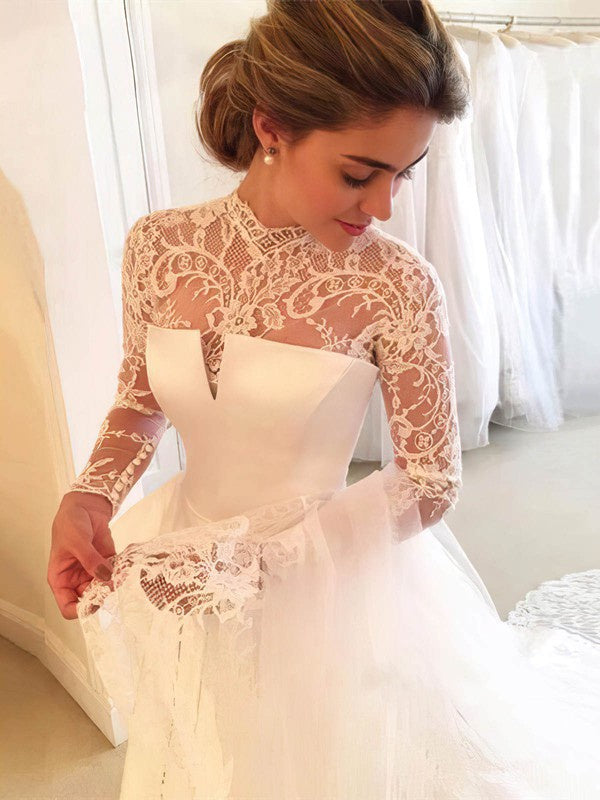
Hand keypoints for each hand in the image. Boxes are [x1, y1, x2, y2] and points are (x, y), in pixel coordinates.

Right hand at [48, 492, 116, 619]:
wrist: (85, 506)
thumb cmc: (71, 523)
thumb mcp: (77, 542)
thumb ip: (91, 561)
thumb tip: (105, 577)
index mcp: (60, 579)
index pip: (67, 606)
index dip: (80, 610)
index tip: (94, 603)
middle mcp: (76, 580)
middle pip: (89, 601)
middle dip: (101, 597)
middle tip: (111, 587)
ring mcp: (92, 573)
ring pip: (103, 590)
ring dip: (113, 585)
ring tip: (119, 575)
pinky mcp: (107, 564)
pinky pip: (115, 576)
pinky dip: (121, 574)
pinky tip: (124, 568)